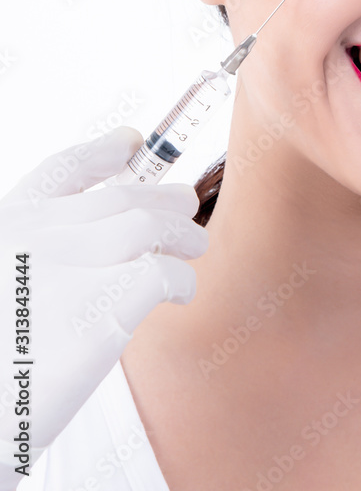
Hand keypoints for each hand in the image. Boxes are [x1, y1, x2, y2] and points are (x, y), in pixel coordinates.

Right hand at [0, 127, 207, 488]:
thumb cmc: (0, 364)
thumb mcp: (8, 286)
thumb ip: (37, 258)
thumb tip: (103, 238)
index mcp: (7, 228)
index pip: (60, 170)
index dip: (100, 153)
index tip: (130, 141)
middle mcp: (36, 236)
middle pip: (118, 199)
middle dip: (160, 197)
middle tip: (185, 205)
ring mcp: (70, 264)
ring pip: (149, 226)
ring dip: (181, 235)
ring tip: (195, 247)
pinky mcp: (102, 304)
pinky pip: (163, 272)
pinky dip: (181, 278)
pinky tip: (180, 292)